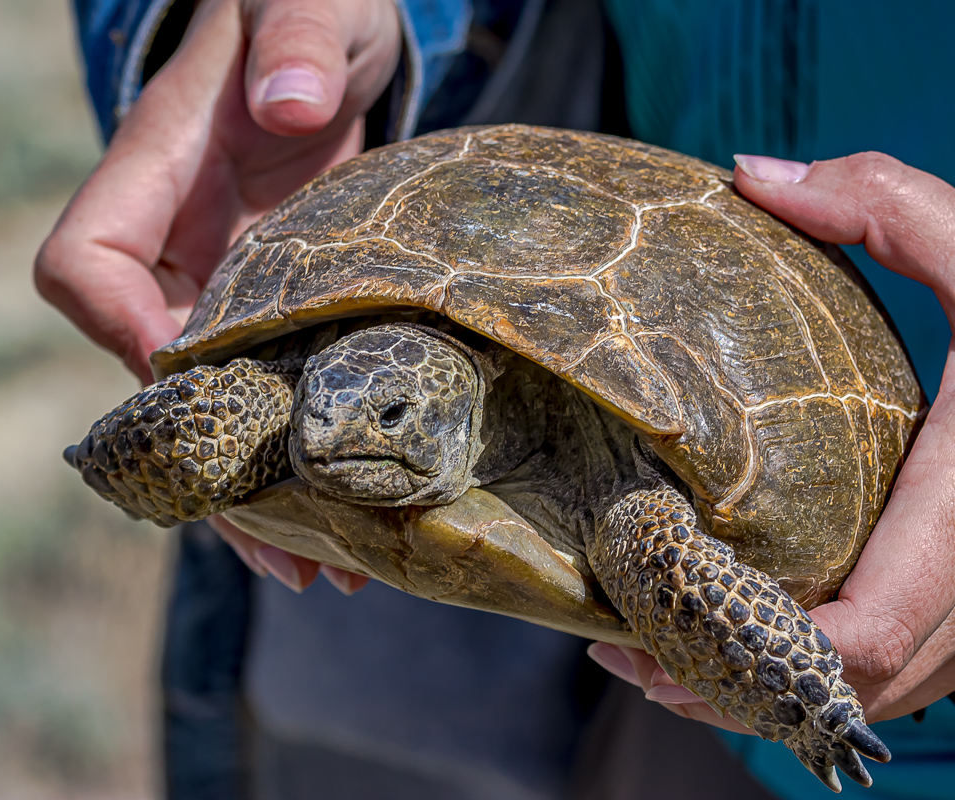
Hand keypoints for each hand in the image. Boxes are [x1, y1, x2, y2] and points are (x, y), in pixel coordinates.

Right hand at [36, 0, 398, 592]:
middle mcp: (172, 247)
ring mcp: (222, 285)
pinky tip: (345, 513)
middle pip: (150, 377)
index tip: (193, 378)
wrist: (327, 34)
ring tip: (323, 568)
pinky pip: (269, 393)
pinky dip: (296, 455)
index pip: (83, 268)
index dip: (122, 332)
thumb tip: (289, 105)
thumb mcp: (304, 3)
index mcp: (152, 175)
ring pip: (213, 407)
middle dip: (206, 466)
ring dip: (255, 493)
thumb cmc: (303, 6)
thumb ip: (291, 40)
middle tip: (283, 549)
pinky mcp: (276, 308)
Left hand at [591, 152, 954, 727]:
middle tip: (630, 653)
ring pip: (888, 691)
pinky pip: (915, 668)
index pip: (868, 629)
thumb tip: (748, 175)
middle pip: (858, 682)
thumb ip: (885, 204)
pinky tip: (763, 634)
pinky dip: (833, 669)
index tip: (653, 637)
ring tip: (669, 659)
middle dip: (741, 684)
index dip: (762, 650)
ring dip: (780, 687)